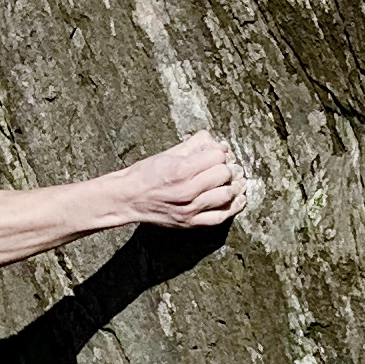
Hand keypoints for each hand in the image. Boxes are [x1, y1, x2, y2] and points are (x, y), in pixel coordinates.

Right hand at [119, 131, 244, 233]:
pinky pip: (220, 217)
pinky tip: (238, 198)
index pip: (217, 156)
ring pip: (226, 195)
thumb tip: (215, 141)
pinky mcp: (190, 222)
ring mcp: (189, 209)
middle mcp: (187, 190)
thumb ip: (193, 145)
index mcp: (181, 169)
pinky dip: (233, 207)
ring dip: (232, 186)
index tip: (216, 153)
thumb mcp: (167, 154)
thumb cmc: (144, 174)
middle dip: (226, 168)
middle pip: (224, 174)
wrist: (127, 199)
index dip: (219, 152)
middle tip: (222, 167)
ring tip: (230, 181)